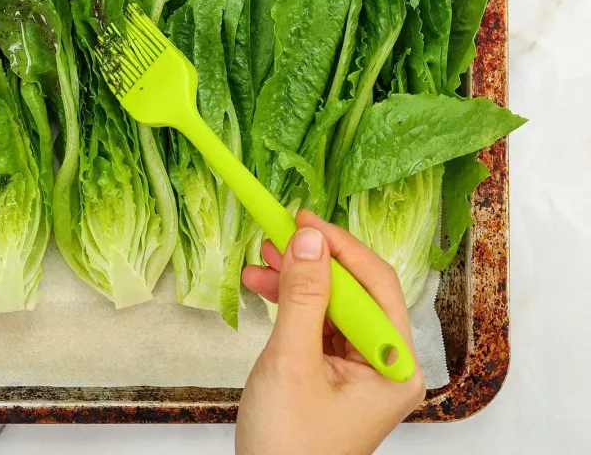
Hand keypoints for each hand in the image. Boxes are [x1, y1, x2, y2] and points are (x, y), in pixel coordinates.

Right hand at [237, 210, 425, 454]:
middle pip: (354, 292)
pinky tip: (263, 286)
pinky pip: (318, 324)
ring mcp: (360, 371)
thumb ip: (303, 297)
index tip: (302, 219)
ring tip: (258, 260)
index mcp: (394, 365)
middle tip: (274, 232)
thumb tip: (309, 239)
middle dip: (311, 261)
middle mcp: (386, 364)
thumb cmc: (289, 446)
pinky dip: (291, 304)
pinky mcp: (335, 374)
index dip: (339, 246)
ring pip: (332, 305)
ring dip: (295, 280)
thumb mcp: (292, 362)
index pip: (376, 284)